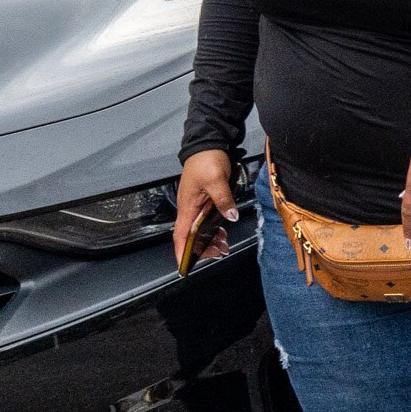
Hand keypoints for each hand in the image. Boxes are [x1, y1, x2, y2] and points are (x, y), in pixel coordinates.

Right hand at [173, 149, 238, 271]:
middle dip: (202, 249)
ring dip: (210, 240)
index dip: (181, 252)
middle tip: (218, 254)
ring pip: (200, 230)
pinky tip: (223, 233)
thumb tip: (230, 216)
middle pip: (191, 236)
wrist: (208, 144)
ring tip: (223, 247)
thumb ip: (223, 199)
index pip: (180, 235)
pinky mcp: (205, 200)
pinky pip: (207, 221)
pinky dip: (214, 229)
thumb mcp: (216, 180)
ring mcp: (196, 205)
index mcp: (187, 207)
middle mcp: (189, 209)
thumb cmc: (206, 160)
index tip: (184, 266)